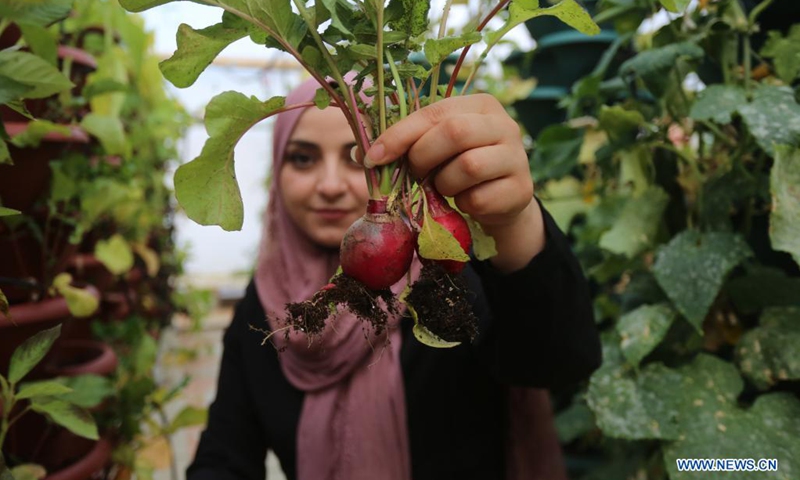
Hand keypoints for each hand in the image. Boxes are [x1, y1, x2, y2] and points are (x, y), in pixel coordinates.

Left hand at [362, 94, 545, 272]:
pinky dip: (463, 205)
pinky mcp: (522, 190)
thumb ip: (404, 145)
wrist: (499, 202)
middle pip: (455, 132)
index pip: (434, 112)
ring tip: (444, 187)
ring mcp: (517, 156)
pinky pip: (480, 199)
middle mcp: (504, 124)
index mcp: (479, 105)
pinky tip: (465, 201)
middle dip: (423, 157)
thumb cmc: (459, 169)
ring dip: (444, 184)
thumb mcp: (434, 150)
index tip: (373, 157)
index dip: (400, 134)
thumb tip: (359, 153)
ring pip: (468, 167)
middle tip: (416, 173)